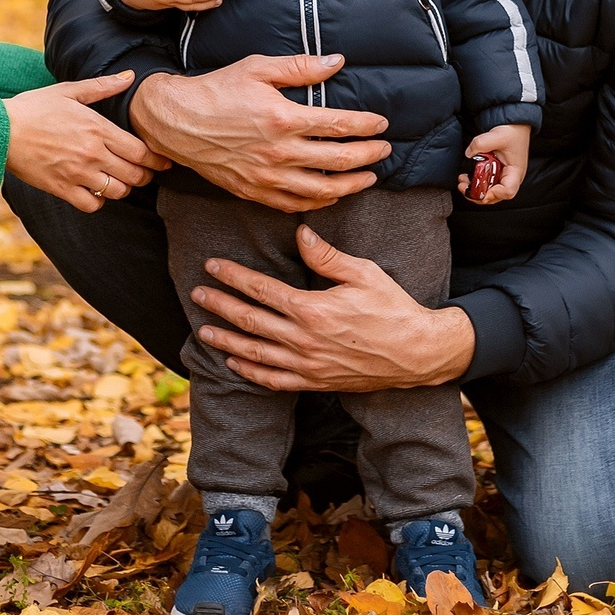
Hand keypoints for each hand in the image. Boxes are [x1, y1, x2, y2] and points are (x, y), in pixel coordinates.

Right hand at [4, 72, 155, 212]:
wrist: (0, 130)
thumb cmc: (34, 108)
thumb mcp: (69, 92)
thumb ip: (103, 87)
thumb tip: (130, 77)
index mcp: (97, 128)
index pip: (140, 151)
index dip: (156, 160)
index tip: (162, 162)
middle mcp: (92, 153)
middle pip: (134, 174)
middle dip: (145, 176)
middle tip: (146, 174)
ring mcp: (77, 173)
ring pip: (117, 192)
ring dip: (124, 188)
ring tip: (121, 182)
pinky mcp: (61, 189)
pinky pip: (92, 205)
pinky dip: (99, 202)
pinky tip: (96, 192)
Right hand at [129, 55, 390, 212]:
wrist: (176, 120)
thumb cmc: (216, 90)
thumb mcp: (258, 68)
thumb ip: (301, 67)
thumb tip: (337, 62)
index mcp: (284, 118)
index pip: (340, 125)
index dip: (367, 126)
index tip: (382, 125)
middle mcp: (279, 152)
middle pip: (339, 160)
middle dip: (368, 156)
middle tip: (384, 151)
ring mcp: (267, 176)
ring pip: (321, 189)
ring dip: (351, 184)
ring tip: (368, 178)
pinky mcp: (253, 191)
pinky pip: (294, 204)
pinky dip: (318, 202)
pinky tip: (331, 195)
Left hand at [190, 224, 476, 391]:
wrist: (417, 352)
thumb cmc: (393, 308)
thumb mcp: (363, 273)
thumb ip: (327, 256)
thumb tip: (300, 232)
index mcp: (312, 309)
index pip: (261, 290)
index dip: (234, 277)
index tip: (212, 266)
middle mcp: (304, 339)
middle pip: (250, 321)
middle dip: (220, 306)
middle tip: (197, 294)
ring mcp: (308, 365)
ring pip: (255, 353)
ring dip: (226, 341)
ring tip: (203, 331)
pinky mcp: (316, 382)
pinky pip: (274, 380)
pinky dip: (251, 372)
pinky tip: (234, 363)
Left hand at [458, 123, 531, 202]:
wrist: (516, 126)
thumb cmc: (514, 132)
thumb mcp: (497, 135)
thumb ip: (481, 143)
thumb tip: (469, 153)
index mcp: (515, 172)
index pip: (508, 190)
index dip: (493, 193)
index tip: (479, 189)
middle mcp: (510, 177)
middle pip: (496, 196)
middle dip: (478, 194)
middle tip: (464, 187)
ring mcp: (503, 176)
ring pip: (489, 192)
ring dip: (475, 190)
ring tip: (462, 181)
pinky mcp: (496, 173)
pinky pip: (486, 183)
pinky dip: (476, 183)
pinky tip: (467, 177)